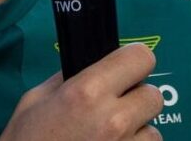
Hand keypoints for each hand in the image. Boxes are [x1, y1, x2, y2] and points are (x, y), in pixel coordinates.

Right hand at [0, 43, 164, 140]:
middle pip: (154, 95)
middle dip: (137, 98)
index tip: (124, 69)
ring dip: (137, 132)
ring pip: (153, 131)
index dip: (133, 61)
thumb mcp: (36, 100)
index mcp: (87, 91)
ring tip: (109, 138)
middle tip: (115, 107)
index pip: (140, 58)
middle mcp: (113, 119)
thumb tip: (91, 67)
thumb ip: (68, 79)